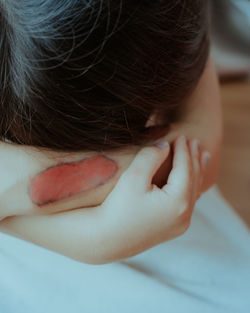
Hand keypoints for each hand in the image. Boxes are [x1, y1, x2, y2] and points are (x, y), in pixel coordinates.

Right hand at [0, 136, 209, 264]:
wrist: (105, 239)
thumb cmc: (116, 207)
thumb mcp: (133, 176)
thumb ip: (151, 156)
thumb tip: (165, 145)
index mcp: (178, 202)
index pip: (185, 169)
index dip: (183, 150)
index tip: (181, 135)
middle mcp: (184, 215)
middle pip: (193, 180)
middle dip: (194, 159)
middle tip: (195, 141)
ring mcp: (180, 224)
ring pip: (193, 192)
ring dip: (197, 172)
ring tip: (203, 157)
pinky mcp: (172, 229)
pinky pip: (188, 203)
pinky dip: (191, 187)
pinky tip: (193, 182)